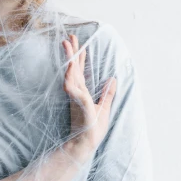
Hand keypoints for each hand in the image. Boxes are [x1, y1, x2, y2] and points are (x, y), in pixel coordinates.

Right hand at [62, 34, 116, 149]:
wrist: (87, 143)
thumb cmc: (93, 129)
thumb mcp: (104, 107)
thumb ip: (108, 94)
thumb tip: (113, 79)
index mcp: (82, 92)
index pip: (80, 70)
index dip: (79, 56)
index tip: (78, 42)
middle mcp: (77, 92)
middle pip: (73, 68)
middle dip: (72, 52)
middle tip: (68, 37)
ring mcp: (76, 97)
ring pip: (71, 74)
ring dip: (69, 60)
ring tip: (67, 46)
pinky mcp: (78, 104)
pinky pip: (73, 90)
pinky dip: (70, 80)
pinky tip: (68, 72)